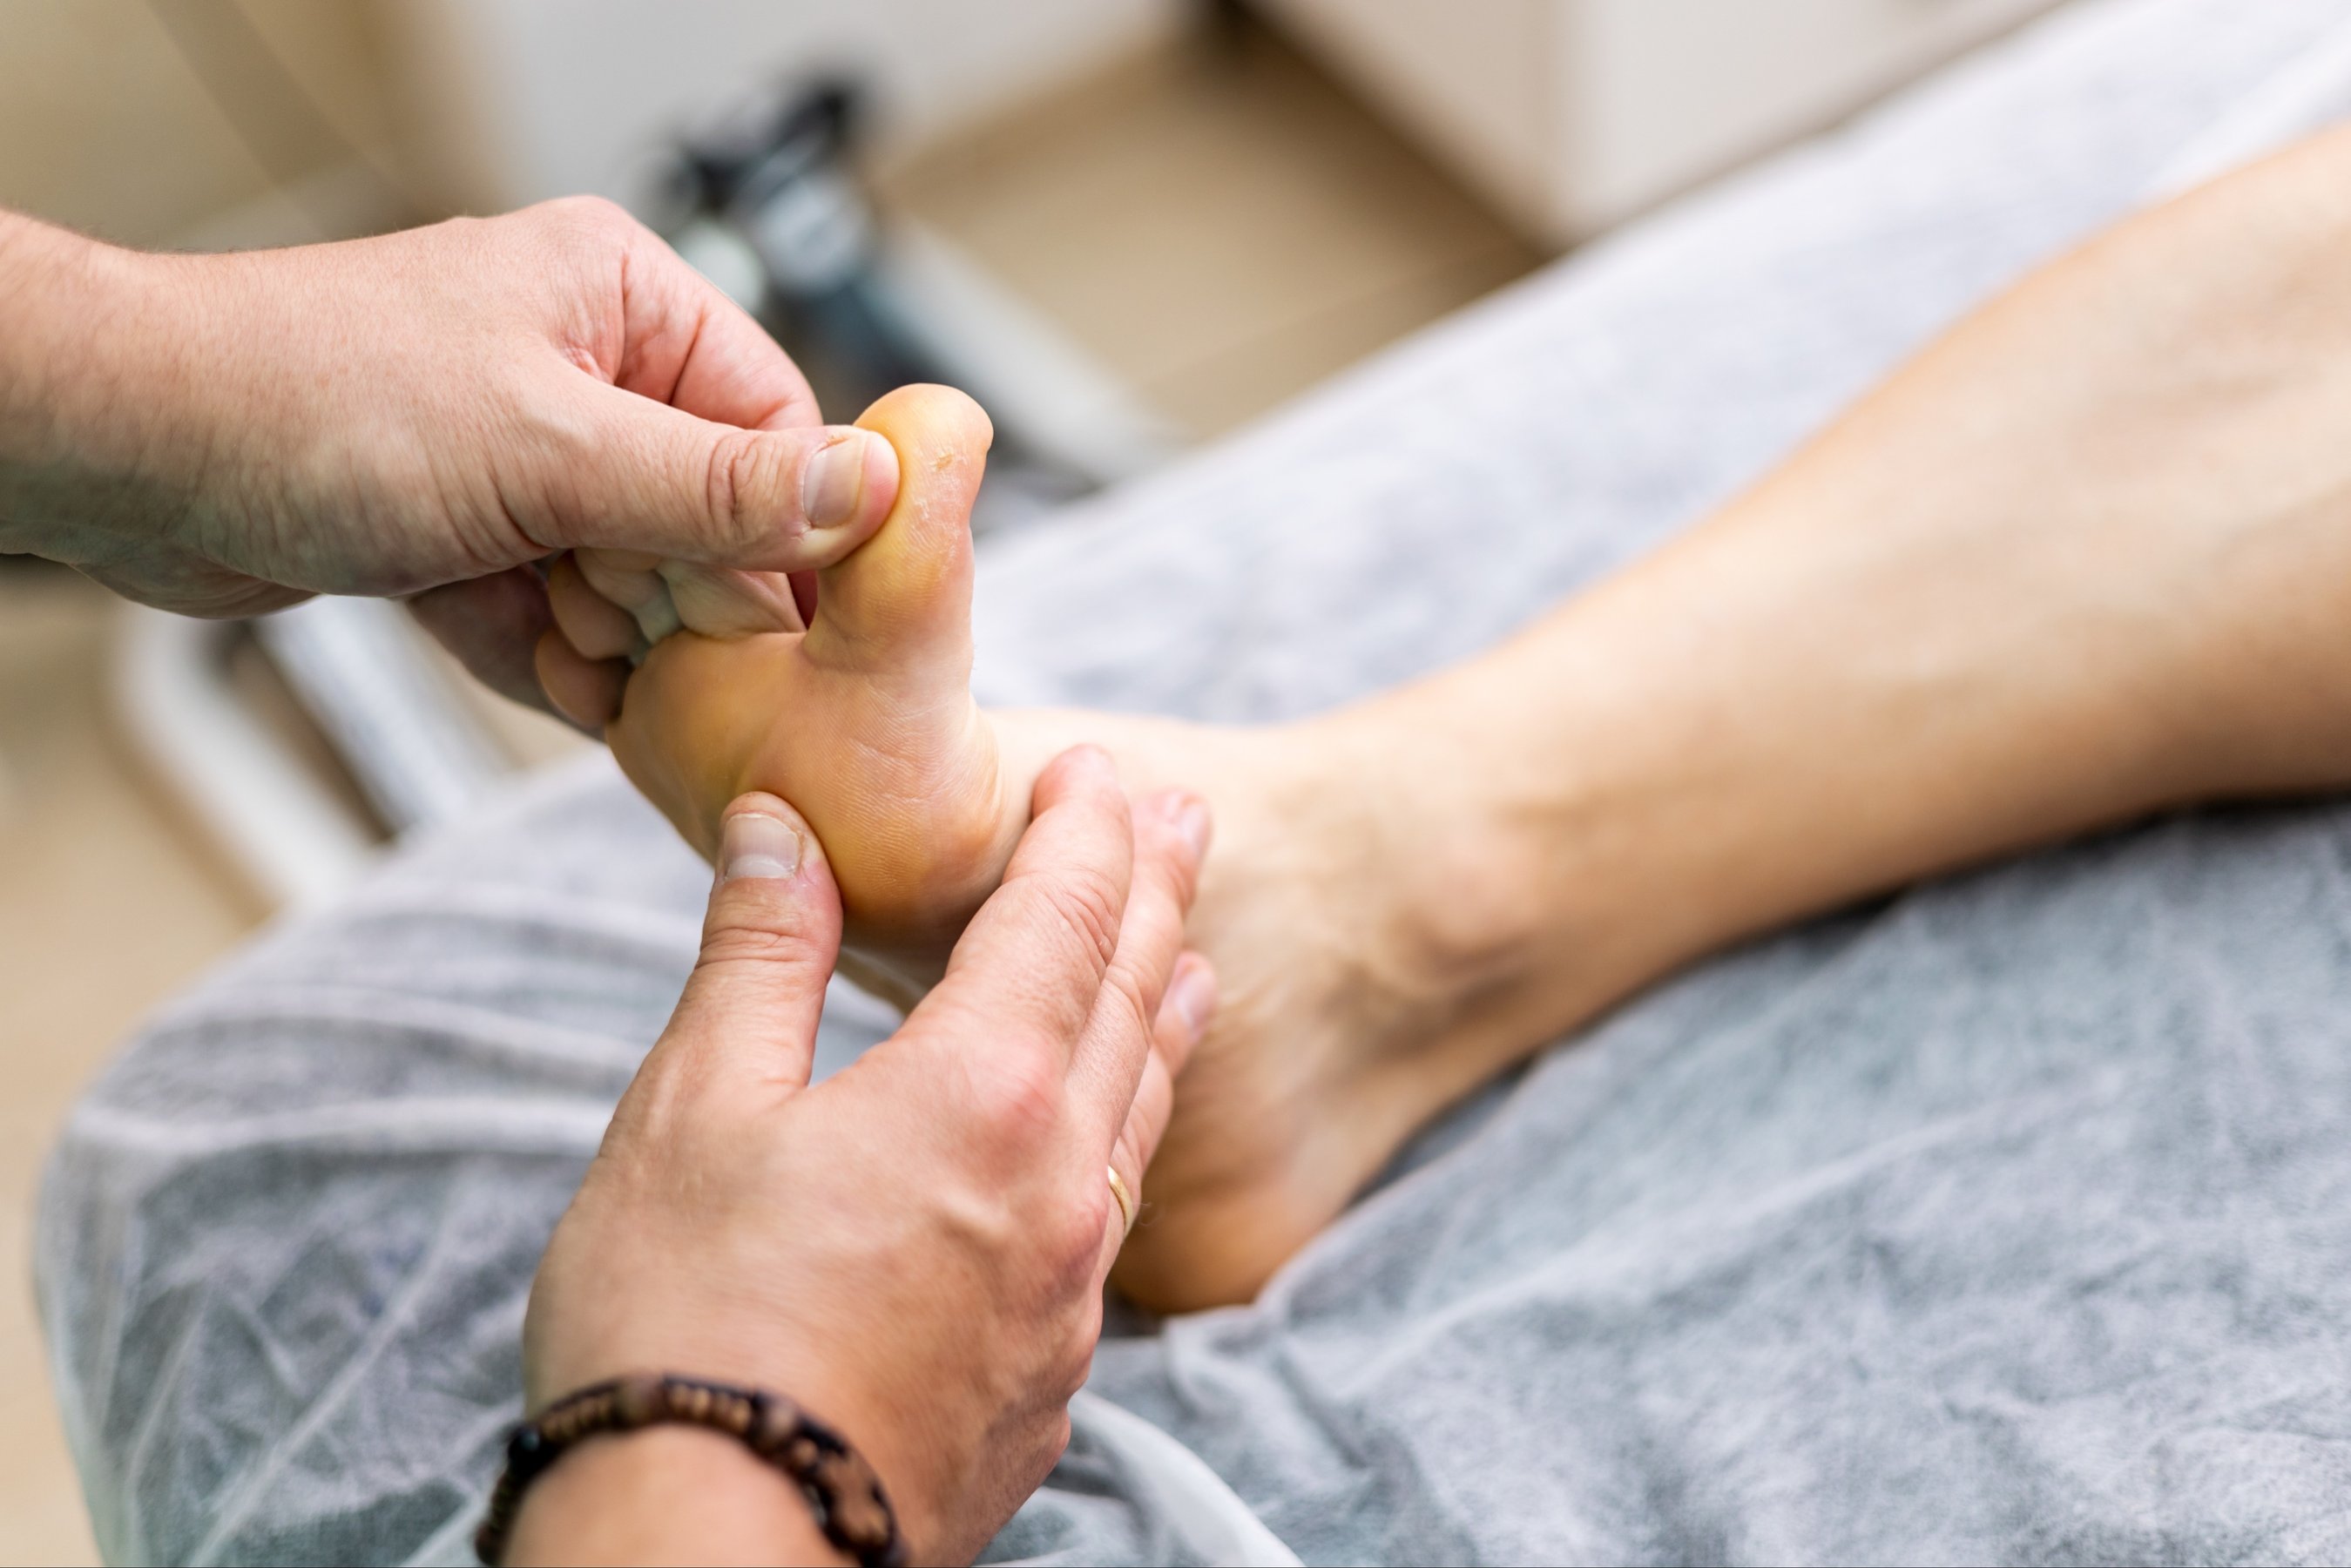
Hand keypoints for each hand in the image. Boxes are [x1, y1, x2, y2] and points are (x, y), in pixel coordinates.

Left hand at [0, 201, 897, 712]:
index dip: (784, 538)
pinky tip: (524, 663)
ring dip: (605, 639)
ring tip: (560, 651)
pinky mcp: (470, 526)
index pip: (774, 428)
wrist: (128, 455)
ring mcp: (525, 452)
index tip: (780, 628)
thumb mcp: (552, 449)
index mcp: (623, 300)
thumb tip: (869, 489)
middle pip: (708, 517)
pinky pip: (552, 611)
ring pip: (631, 580)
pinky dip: (541, 653)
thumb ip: (719, 487)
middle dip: (674, 599)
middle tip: (640, 645)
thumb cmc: (313, 400)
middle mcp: (584, 367)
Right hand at [514, 746, 1215, 1563]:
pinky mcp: (1046, 1384)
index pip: (1064, 920)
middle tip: (1191, 818)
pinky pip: (1110, 1229)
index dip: (1087, 830)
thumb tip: (782, 830)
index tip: (1104, 766)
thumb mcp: (694, 1113)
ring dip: (1165, 1019)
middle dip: (1158, 896)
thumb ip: (760, 959)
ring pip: (1139, 1120)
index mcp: (980, 1097)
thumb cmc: (683, 1329)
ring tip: (1190, 960)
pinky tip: (1104, 1155)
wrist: (715, 1562)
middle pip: (1131, 1003)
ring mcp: (1065, 1296)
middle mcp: (1057, 1190)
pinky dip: (1124, 1146)